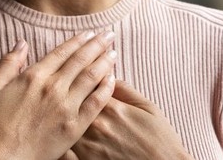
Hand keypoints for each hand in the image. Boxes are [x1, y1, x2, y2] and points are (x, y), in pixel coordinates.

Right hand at [0, 31, 117, 159]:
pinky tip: (113, 80)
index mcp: (34, 77)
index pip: (62, 52)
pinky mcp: (75, 127)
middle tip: (109, 35)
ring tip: (114, 51)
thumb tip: (21, 44)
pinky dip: (106, 89)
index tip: (89, 33)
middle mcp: (53, 88)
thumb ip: (8, 64)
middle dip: (97, 45)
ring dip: (105, 62)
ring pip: (91, 77)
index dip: (78, 40)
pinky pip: (96, 103)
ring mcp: (66, 107)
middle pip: (81, 60)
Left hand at [69, 80, 191, 159]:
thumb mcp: (148, 108)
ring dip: (63, 115)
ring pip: (64, 123)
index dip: (83, 75)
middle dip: (69, 93)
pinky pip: (65, 148)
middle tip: (70, 91)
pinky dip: (62, 139)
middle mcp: (96, 125)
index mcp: (112, 108)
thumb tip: (108, 76)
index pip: (87, 82)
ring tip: (65, 112)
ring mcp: (88, 145)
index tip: (83, 73)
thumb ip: (126, 90)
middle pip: (71, 101)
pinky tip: (64, 134)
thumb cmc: (160, 140)